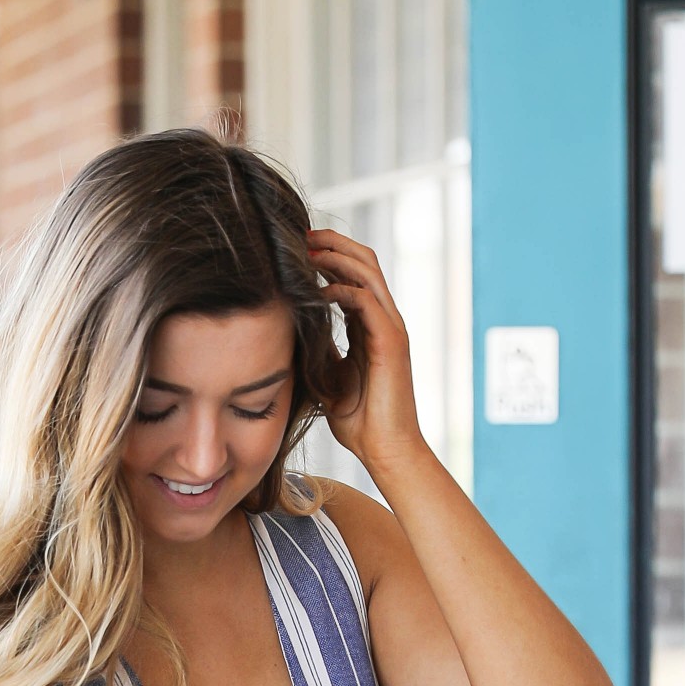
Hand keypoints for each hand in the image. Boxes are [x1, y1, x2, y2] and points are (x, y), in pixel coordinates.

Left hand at [308, 228, 427, 484]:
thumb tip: (293, 331)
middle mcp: (384, 319)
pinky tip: (315, 291)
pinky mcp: (391, 341)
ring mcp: (390, 327)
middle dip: (330, 243)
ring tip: (305, 250)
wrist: (385, 450)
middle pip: (362, 260)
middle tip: (297, 235)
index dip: (325, 255)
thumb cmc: (359, 421)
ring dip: (335, 256)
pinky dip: (341, 290)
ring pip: (367, 272)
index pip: (351, 273)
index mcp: (370, 324)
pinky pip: (366, 302)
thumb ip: (319, 348)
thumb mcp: (328, 376)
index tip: (293, 248)